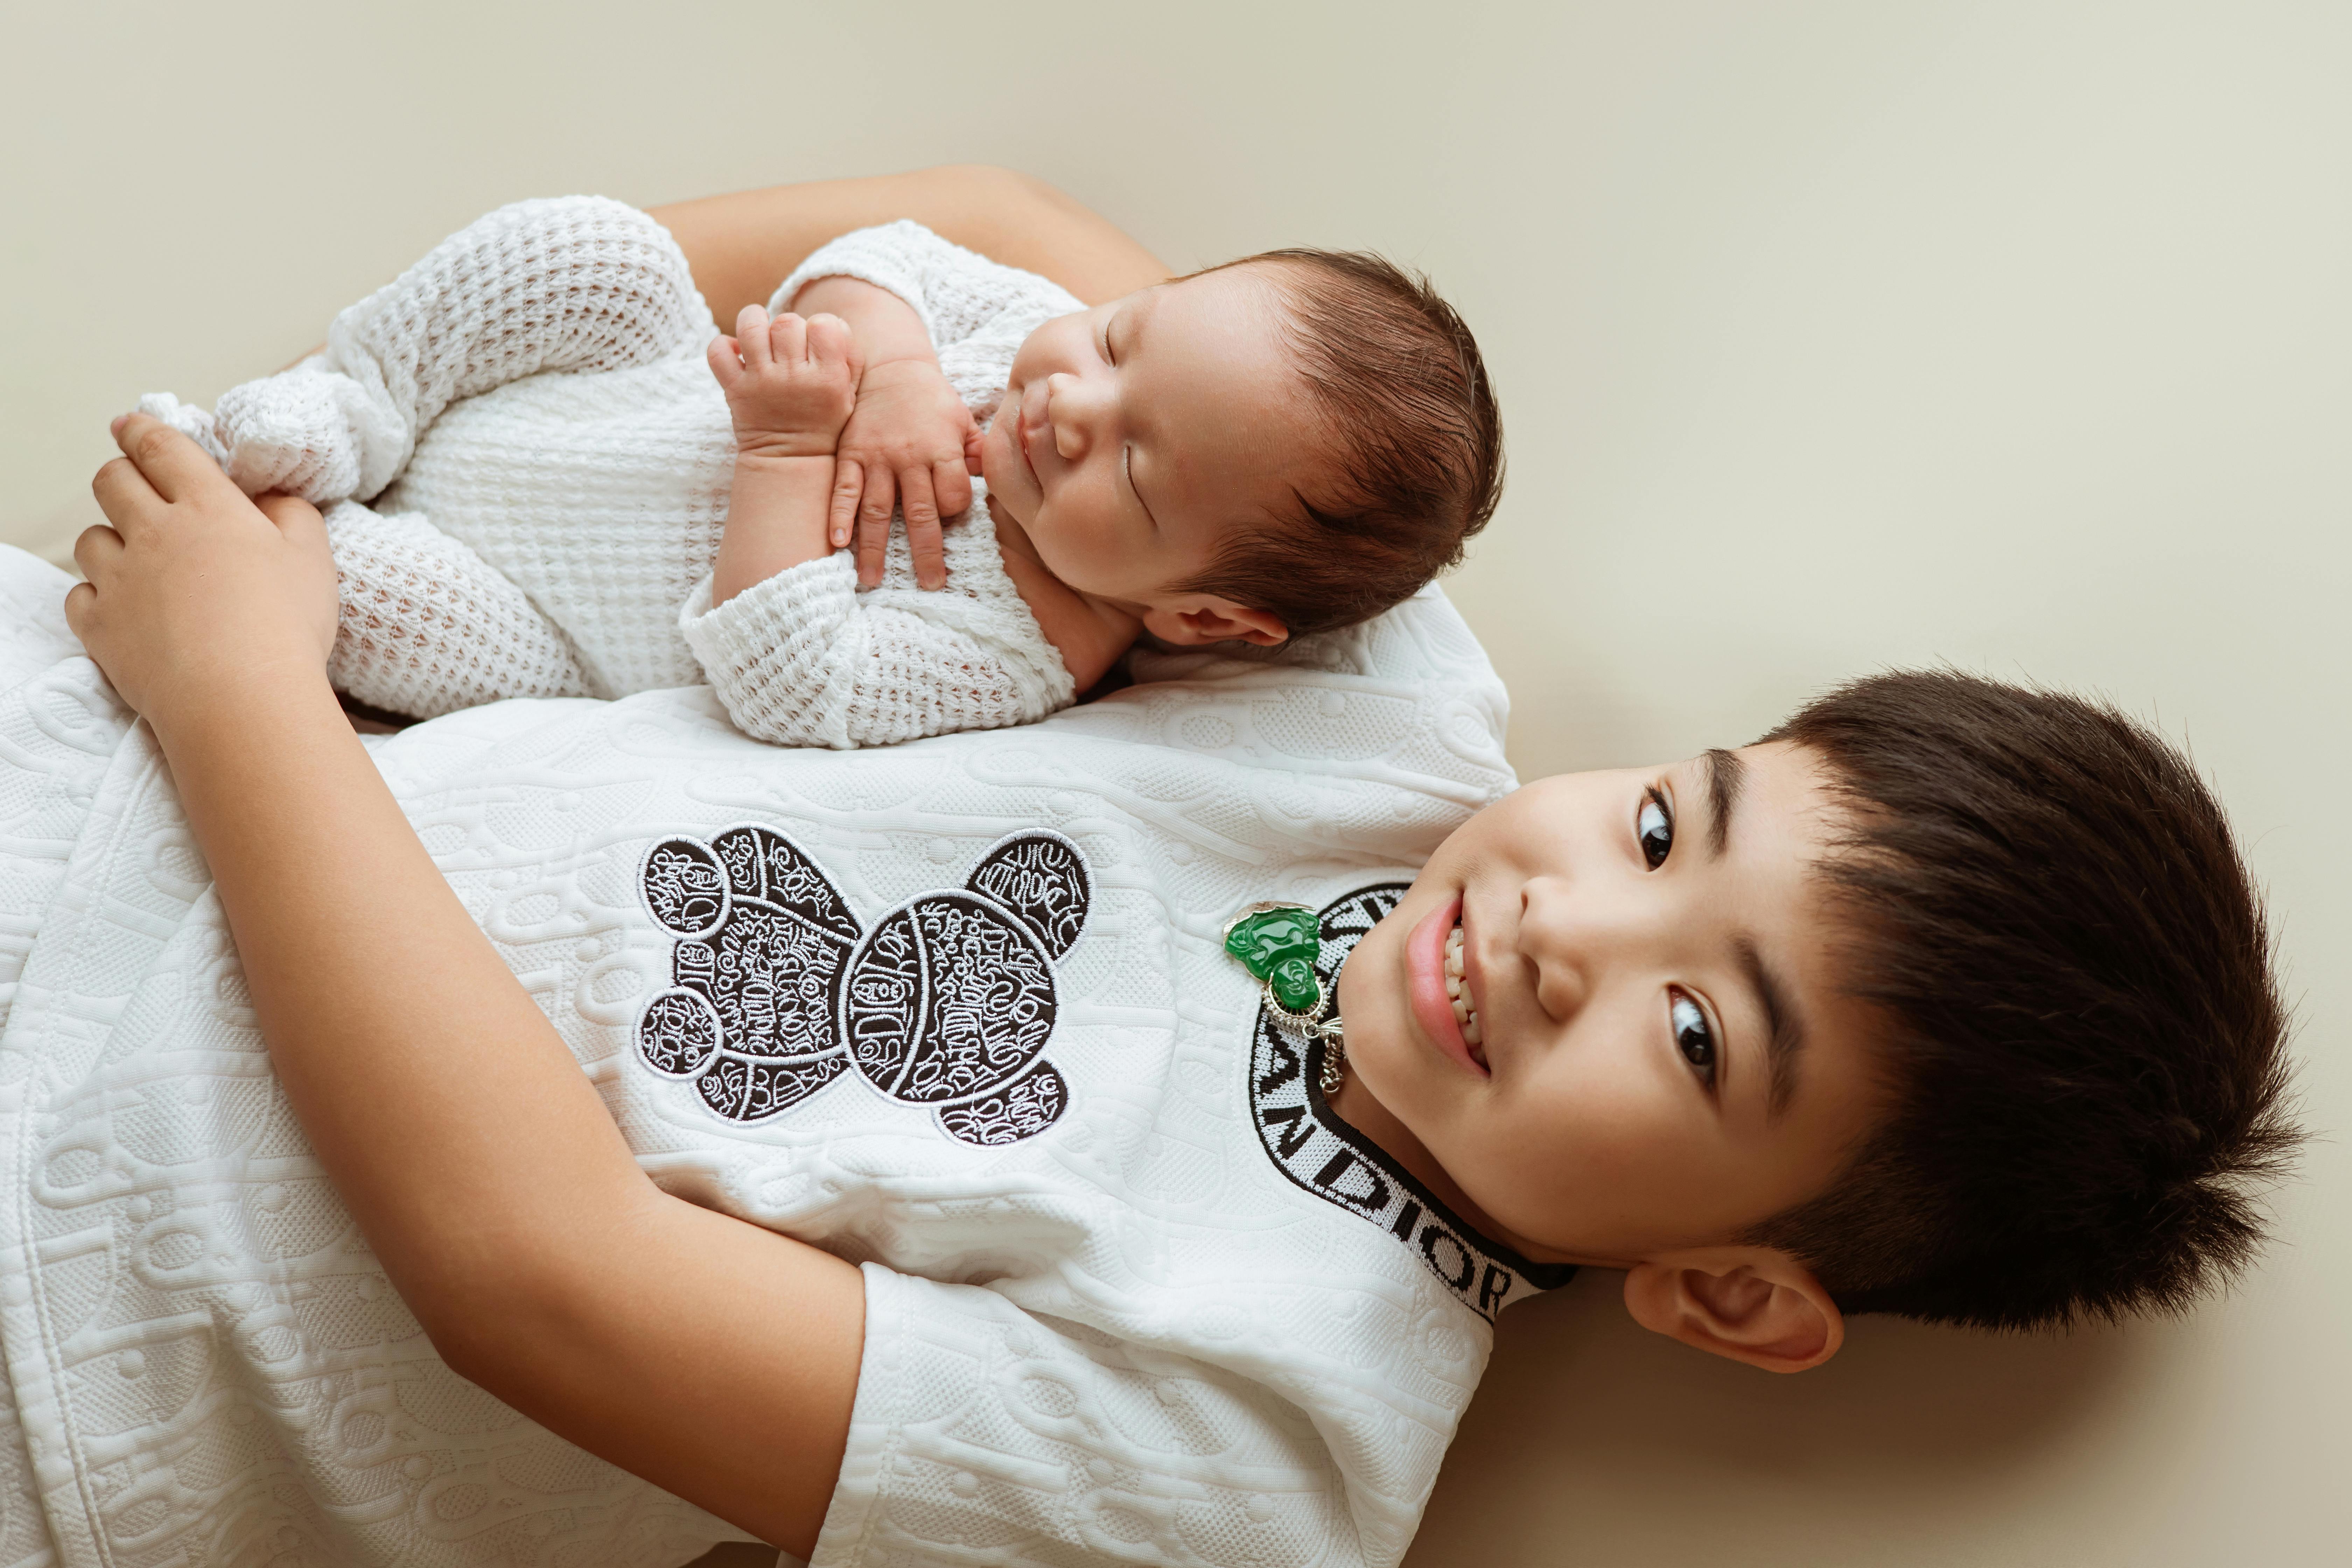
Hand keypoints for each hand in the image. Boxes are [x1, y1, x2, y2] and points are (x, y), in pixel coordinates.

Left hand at [69, 413, 337, 724]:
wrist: (241, 698)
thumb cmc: (286, 627)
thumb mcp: (313, 559)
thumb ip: (293, 515)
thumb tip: (270, 500)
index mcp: (209, 507)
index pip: (161, 447)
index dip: (141, 430)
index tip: (131, 425)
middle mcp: (155, 533)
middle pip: (112, 480)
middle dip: (121, 476)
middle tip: (136, 489)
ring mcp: (121, 579)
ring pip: (90, 538)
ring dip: (110, 540)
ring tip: (136, 560)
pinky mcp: (100, 626)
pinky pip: (80, 596)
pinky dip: (97, 597)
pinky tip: (124, 611)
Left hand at [707, 305, 861, 460]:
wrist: (792, 461)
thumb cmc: (825, 421)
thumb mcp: (849, 394)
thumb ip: (849, 356)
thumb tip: (833, 322)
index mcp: (828, 378)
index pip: (823, 325)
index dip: (820, 326)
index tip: (816, 342)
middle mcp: (793, 378)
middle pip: (786, 323)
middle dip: (788, 327)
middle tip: (789, 345)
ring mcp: (761, 383)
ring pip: (750, 326)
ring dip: (754, 321)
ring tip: (761, 334)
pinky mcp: (735, 390)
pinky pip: (718, 352)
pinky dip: (723, 344)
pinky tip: (738, 352)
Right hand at [833, 358, 979, 590]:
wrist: (890, 367)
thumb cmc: (932, 399)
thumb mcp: (963, 418)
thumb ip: (977, 451)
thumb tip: (992, 480)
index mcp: (942, 449)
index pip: (953, 496)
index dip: (955, 511)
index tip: (951, 516)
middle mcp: (909, 457)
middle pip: (920, 512)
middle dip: (925, 552)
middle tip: (929, 584)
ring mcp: (877, 458)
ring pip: (877, 509)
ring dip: (875, 547)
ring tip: (872, 580)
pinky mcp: (851, 455)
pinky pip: (844, 490)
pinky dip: (839, 516)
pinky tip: (837, 543)